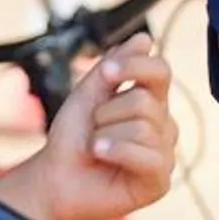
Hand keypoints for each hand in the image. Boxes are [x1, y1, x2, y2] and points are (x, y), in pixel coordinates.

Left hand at [11, 45, 178, 219]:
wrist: (54, 177)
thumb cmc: (72, 136)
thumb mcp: (88, 93)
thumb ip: (115, 65)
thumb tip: (144, 38)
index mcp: (150, 100)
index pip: (161, 71)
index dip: (134, 67)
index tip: (106, 73)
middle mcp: (163, 125)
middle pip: (145, 101)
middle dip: (107, 113)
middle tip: (94, 129)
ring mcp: (163, 153)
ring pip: (143, 129)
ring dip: (106, 136)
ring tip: (96, 147)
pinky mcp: (159, 180)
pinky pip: (148, 156)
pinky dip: (116, 152)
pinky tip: (101, 156)